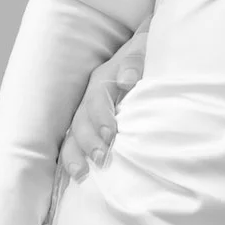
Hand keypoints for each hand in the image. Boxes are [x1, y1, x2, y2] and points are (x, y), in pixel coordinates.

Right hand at [62, 27, 145, 175]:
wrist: (148, 53)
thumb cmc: (149, 53)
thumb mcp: (145, 47)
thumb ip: (137, 60)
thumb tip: (126, 80)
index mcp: (103, 79)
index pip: (96, 99)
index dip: (101, 117)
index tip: (111, 135)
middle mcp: (92, 97)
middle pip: (81, 120)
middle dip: (88, 141)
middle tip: (100, 158)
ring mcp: (90, 112)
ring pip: (74, 133)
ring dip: (76, 154)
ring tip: (82, 174)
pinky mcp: (94, 126)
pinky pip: (78, 142)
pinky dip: (76, 158)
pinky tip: (80, 176)